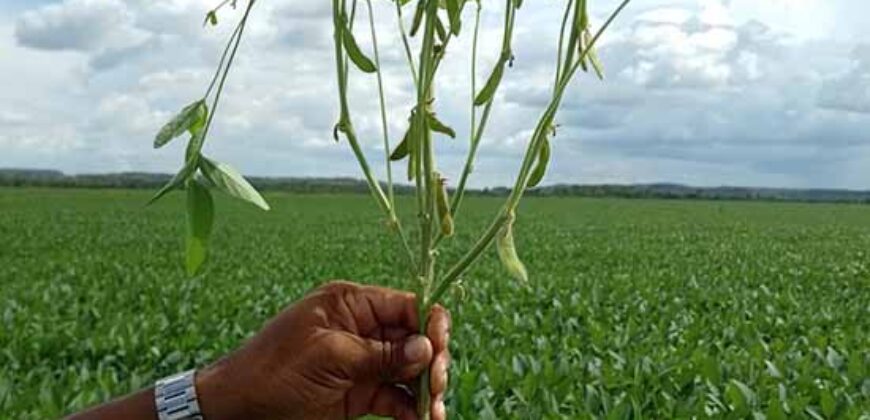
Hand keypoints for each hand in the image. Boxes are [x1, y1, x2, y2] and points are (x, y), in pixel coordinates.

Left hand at [197, 281, 450, 419]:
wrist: (237, 409)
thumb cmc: (274, 371)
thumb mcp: (329, 356)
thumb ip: (380, 354)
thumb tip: (426, 348)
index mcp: (352, 304)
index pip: (406, 305)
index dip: (430, 325)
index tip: (440, 350)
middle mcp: (362, 329)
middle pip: (415, 339)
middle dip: (432, 361)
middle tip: (436, 387)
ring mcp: (362, 363)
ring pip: (410, 371)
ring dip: (427, 390)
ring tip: (434, 412)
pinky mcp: (359, 393)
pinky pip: (395, 397)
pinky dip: (411, 409)